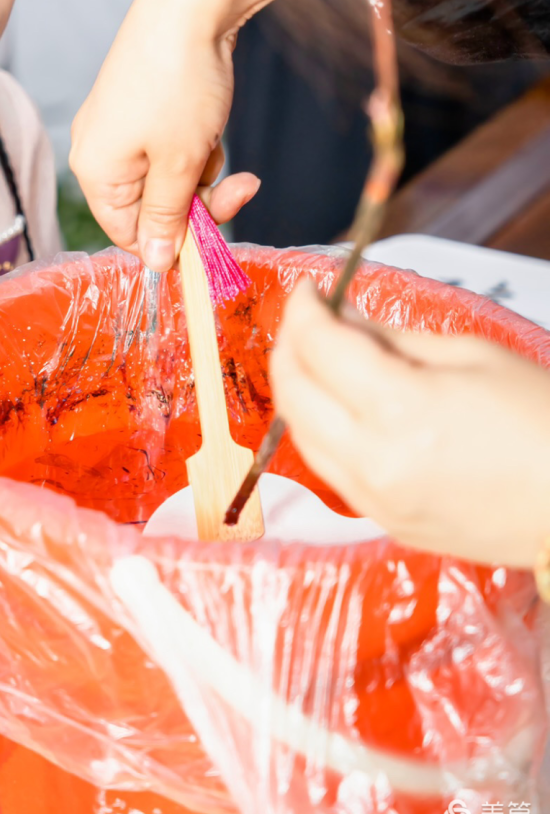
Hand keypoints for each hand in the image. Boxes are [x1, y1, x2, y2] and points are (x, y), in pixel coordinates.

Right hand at [69, 0, 342, 270]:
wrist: (189, 5)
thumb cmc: (179, 85)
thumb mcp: (179, 165)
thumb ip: (165, 219)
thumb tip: (153, 263)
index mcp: (95, 172)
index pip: (129, 236)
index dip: (175, 242)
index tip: (217, 238)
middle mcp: (96, 151)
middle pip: (150, 207)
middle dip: (199, 202)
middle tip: (242, 188)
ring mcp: (117, 126)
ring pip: (166, 177)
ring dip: (201, 171)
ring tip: (218, 140)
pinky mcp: (140, 105)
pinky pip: (170, 147)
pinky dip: (196, 144)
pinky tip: (211, 122)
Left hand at [270, 279, 549, 566]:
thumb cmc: (547, 425)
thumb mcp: (472, 356)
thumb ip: (393, 338)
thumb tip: (344, 318)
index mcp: (400, 410)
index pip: (318, 346)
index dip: (305, 308)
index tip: (311, 289)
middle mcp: (375, 462)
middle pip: (292, 393)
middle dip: (290, 345)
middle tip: (308, 318)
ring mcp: (377, 502)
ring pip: (300, 436)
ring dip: (299, 390)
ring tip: (321, 358)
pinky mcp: (387, 525)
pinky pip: (330, 470)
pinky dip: (321, 431)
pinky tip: (342, 407)